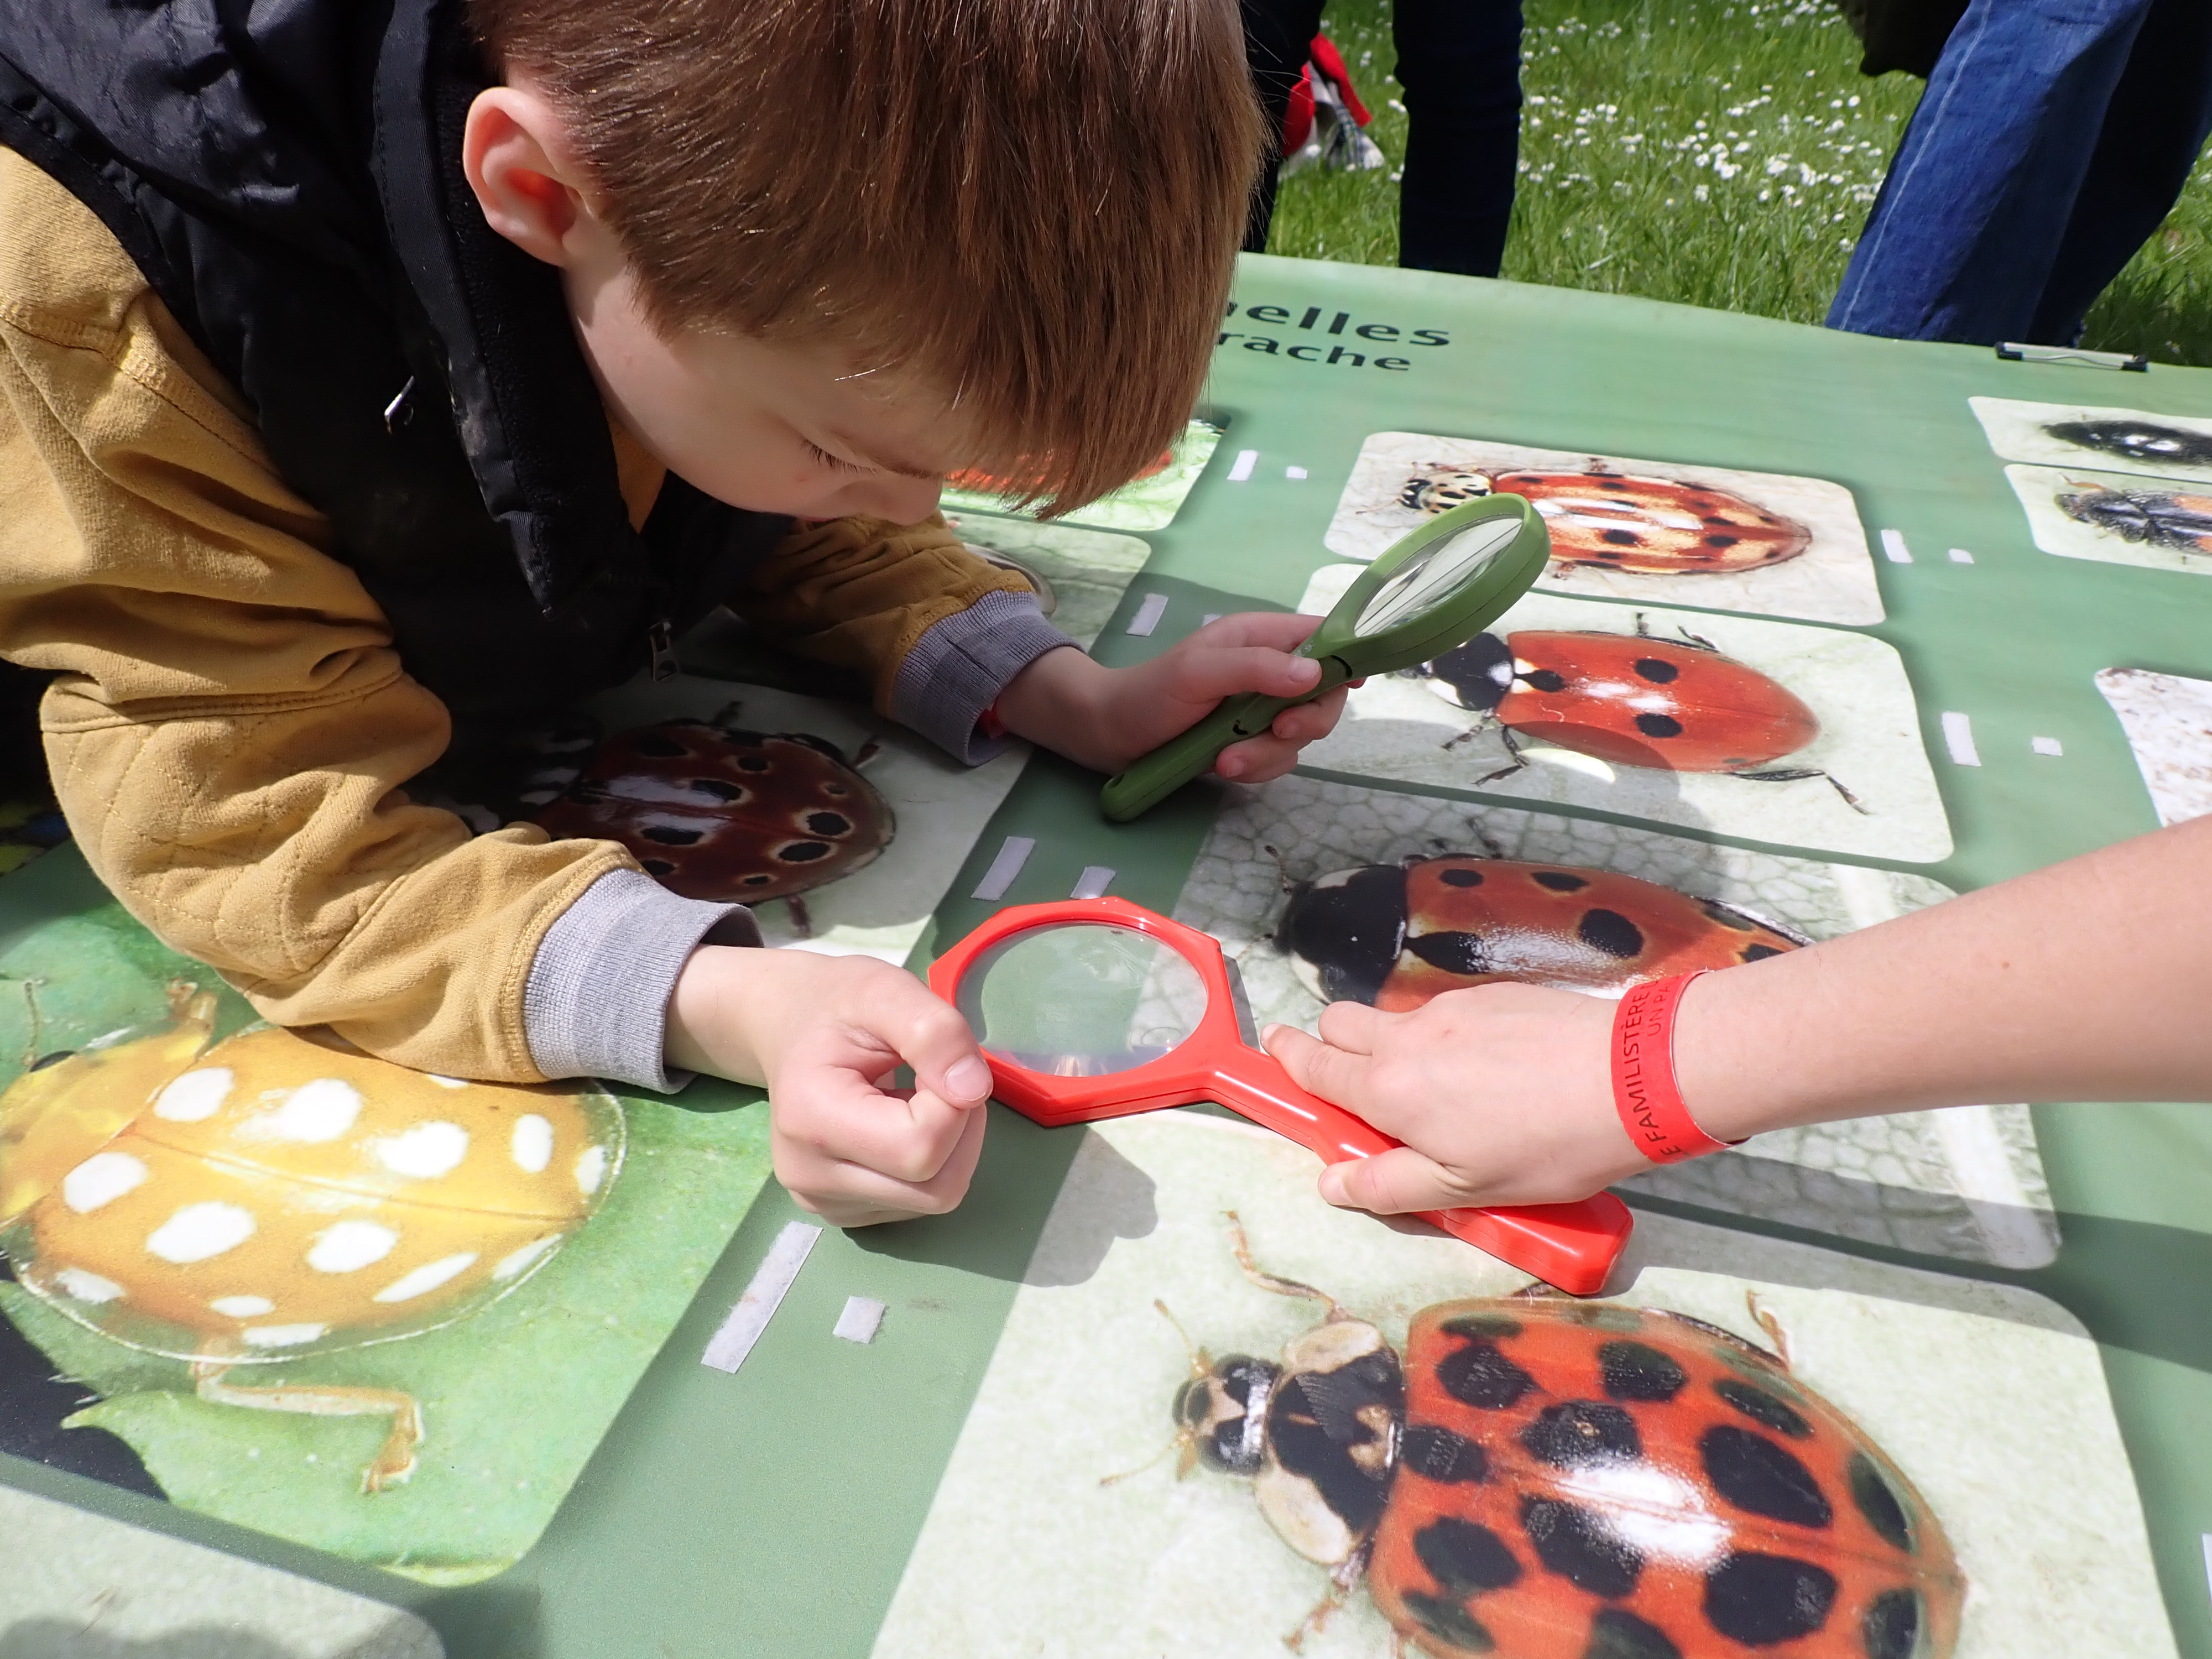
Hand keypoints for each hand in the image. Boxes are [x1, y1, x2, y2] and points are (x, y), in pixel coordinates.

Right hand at [666, 946, 991, 1225]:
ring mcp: (825, 1203)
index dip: (953, 1101)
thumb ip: (934, 1033)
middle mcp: (810, 1177)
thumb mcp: (887, 990)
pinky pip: (920, 1203)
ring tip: (915, 1097)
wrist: (788, 1027)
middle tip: (937, 1077)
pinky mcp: (843, 1213)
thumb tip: (974, 1090)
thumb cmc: (835, 1006)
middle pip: (935, 1187)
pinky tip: (901, 1124)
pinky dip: (931, 1164)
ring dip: (951, 1145)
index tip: (933, 1061)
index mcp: (811, 1119)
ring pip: (935, 1199)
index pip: (920, 1146)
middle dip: (960, 1127)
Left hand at [994, 613, 1348, 780]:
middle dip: (1306, 721)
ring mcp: (1258, 710)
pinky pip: (1275, 761)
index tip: (1353, 685)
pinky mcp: (1247, 744)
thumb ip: (1255, 668)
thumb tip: (1314, 673)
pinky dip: (1254, 769)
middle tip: (1278, 732)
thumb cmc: (1148, 692)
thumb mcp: (1198, 672)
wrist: (1106, 736)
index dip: (1346, 658)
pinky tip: (1221, 767)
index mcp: (1260, 637)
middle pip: (1323, 695)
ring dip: (1268, 754)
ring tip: (1225, 760)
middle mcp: (1268, 671)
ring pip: (1299, 736)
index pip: (1323, 636)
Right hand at [1262, 983, 1648, 1211]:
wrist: (1633, 1078)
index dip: (1287, 1061)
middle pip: (1340, 1024)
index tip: (1274, 1052)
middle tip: (1351, 1083)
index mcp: (1388, 1089)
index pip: (1314, 1066)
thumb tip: (1331, 1184)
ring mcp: (1452, 1009)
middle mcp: (1408, 1037)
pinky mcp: (1495, 994)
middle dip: (1330, 1045)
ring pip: (1395, 1018)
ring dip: (1390, 1044)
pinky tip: (1490, 1071)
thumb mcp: (1464, 1189)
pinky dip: (1444, 1036)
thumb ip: (1388, 1185)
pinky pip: (1445, 1013)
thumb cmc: (1546, 1146)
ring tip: (1435, 1090)